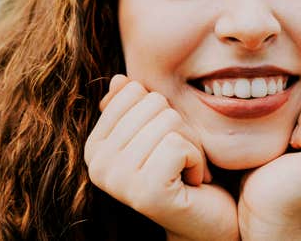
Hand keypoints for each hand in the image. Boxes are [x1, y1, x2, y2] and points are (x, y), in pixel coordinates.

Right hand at [84, 75, 238, 240]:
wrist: (206, 220)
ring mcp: (118, 180)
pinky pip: (178, 144)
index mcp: (94, 146)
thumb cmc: (182, 170)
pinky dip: (197, 159)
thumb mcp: (158, 132)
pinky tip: (192, 182)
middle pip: (153, 104)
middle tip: (179, 160)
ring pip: (169, 122)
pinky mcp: (145, 192)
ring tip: (186, 171)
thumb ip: (135, 108)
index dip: (161, 111)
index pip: (133, 90)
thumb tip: (120, 80)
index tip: (165, 142)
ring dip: (191, 145)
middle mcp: (98, 165)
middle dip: (180, 127)